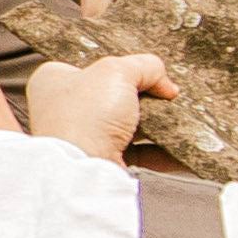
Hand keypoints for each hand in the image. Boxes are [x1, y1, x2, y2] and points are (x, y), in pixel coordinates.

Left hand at [24, 54, 178, 163]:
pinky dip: (163, 151)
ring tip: (181, 119)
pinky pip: (141, 153)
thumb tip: (165, 83)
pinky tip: (182, 146)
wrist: (80, 171)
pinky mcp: (104, 161)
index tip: (150, 72)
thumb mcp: (116, 72)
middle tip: (168, 96)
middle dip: (146, 98)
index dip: (123, 67)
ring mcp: (86, 138)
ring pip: (131, 126)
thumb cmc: (83, 118)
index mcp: (55, 81)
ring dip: (159, 124)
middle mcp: (67, 110)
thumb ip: (144, 66)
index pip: (94, 66)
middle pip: (117, 96)